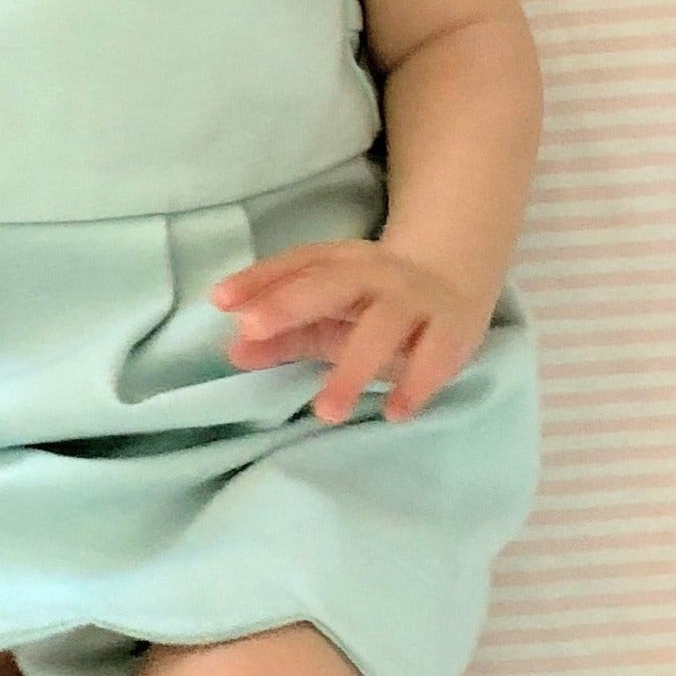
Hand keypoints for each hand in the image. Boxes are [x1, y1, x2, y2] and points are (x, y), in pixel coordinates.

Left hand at [207, 240, 488, 424]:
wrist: (456, 276)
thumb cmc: (374, 303)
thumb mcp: (329, 313)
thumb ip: (283, 335)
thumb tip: (232, 350)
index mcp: (342, 262)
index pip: (297, 264)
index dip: (259, 279)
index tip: (219, 300)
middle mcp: (376, 273)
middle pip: (332, 283)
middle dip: (291, 303)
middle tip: (251, 328)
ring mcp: (417, 299)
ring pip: (383, 327)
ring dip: (353, 369)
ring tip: (325, 412)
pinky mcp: (453, 329)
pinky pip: (435, 355)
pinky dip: (416, 384)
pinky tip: (393, 413)